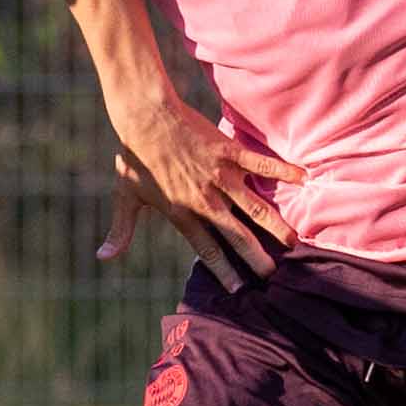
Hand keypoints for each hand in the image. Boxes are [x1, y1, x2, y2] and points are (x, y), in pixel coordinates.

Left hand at [100, 94, 298, 283]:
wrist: (145, 118)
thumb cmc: (135, 158)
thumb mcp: (125, 197)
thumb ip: (120, 231)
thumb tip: (103, 257)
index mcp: (182, 214)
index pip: (208, 250)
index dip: (224, 271)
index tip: (238, 288)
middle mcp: (205, 200)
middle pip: (236, 235)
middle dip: (255, 256)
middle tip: (272, 273)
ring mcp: (220, 176)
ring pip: (254, 207)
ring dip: (274, 225)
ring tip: (292, 241)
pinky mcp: (229, 153)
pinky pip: (261, 165)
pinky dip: (282, 172)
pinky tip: (303, 179)